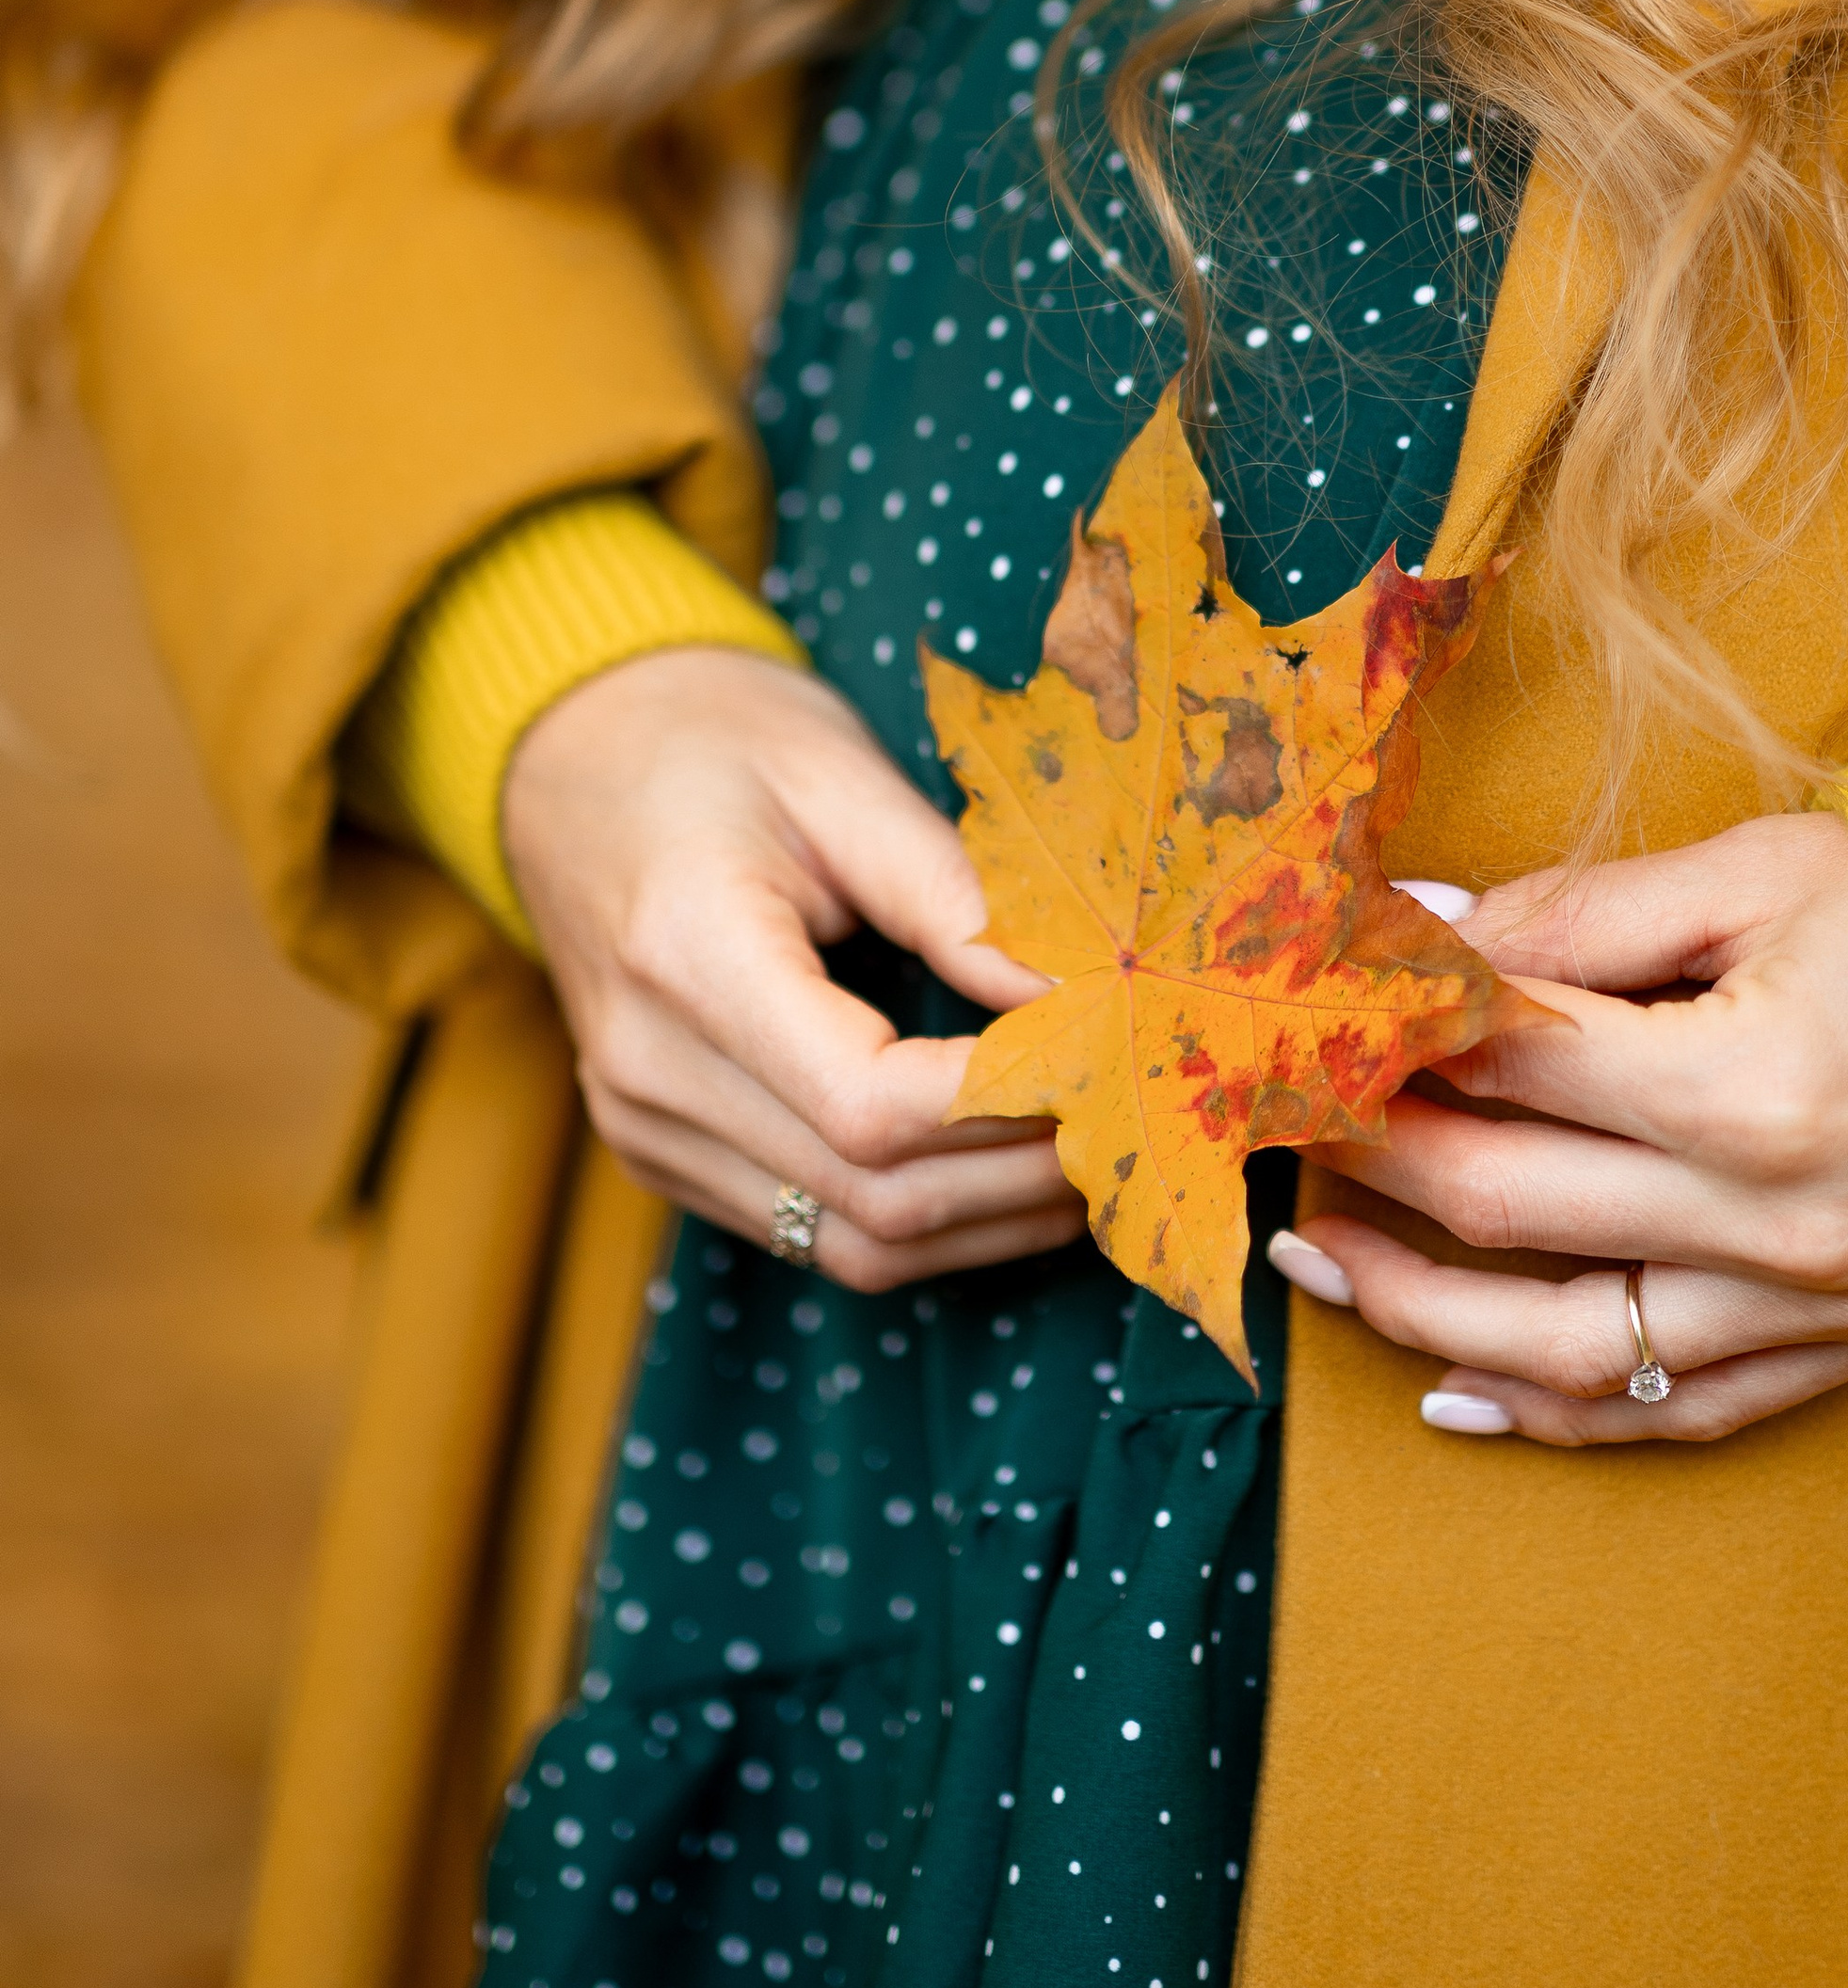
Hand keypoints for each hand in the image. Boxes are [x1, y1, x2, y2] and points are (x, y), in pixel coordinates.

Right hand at [503, 647, 1083, 1291]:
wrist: (577, 757)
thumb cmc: (718, 742)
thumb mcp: (842, 778)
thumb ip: (958, 895)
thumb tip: (1083, 995)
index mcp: (685, 954)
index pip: (868, 1103)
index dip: (1005, 1104)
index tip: (1106, 1056)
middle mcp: (647, 1068)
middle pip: (871, 1195)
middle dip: (1020, 1177)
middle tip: (1129, 1118)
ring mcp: (643, 1128)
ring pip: (848, 1245)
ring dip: (985, 1221)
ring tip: (1088, 1159)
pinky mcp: (658, 1154)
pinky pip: (812, 1234)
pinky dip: (924, 1219)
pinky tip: (1001, 1170)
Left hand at [1270, 812, 1847, 1443]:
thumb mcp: (1758, 872)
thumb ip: (1581, 908)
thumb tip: (1419, 924)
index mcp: (1748, 1083)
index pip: (1515, 1065)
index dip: (1400, 1037)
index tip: (1319, 1019)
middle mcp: (1776, 1220)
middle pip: (1512, 1208)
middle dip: (1377, 1164)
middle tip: (1289, 1125)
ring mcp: (1813, 1307)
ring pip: (1572, 1349)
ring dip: (1421, 1313)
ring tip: (1321, 1266)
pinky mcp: (1845, 1354)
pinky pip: (1674, 1414)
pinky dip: (1555, 1414)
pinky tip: (1453, 1390)